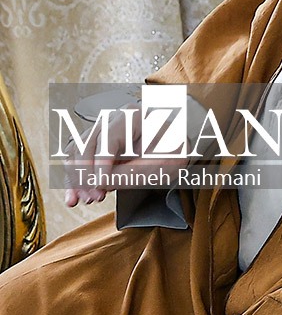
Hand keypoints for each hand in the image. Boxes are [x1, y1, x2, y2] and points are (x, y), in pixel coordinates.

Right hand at [62, 103, 185, 206]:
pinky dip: (74, 181)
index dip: (101, 163)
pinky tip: (74, 197)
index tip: (100, 184)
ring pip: (76, 153)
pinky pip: (76, 162)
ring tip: (90, 198)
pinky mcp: (96, 147)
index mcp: (133, 116)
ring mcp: (102, 132)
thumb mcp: (160, 163)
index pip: (108, 137)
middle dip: (86, 173)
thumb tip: (101, 184)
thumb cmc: (172, 151)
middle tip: (97, 195)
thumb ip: (132, 173)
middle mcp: (112, 120)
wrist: (174, 148)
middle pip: (86, 144)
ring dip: (78, 179)